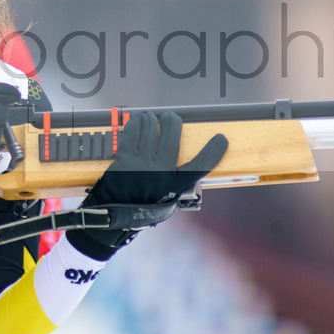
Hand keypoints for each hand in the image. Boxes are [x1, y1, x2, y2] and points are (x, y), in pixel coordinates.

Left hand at [67, 110, 227, 257]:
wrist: (112, 215)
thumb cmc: (141, 208)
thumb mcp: (166, 202)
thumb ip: (176, 184)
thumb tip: (184, 164)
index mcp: (174, 186)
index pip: (199, 166)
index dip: (213, 152)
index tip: (221, 139)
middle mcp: (159, 173)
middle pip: (172, 137)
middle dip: (173, 121)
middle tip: (171, 117)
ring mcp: (140, 164)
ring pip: (151, 130)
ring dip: (152, 119)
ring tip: (152, 117)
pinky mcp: (123, 159)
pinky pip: (131, 133)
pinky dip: (135, 123)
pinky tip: (138, 120)